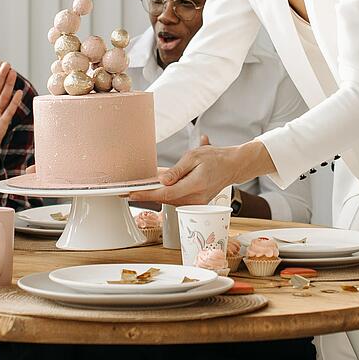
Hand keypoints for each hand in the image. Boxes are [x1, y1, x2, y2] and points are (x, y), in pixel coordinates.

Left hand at [130, 140, 273, 206]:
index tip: (131, 194)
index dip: (147, 195)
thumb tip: (162, 180)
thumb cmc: (214, 158)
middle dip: (146, 195)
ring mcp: (196, 203)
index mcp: (195, 185)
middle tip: (126, 191)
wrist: (232, 166)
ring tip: (138, 189)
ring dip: (154, 195)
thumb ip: (177, 170)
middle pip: (165, 199)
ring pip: (169, 200)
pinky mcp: (196, 203)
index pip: (166, 193)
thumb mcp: (194, 157)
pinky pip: (176, 199)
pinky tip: (155, 188)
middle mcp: (196, 198)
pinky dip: (164, 194)